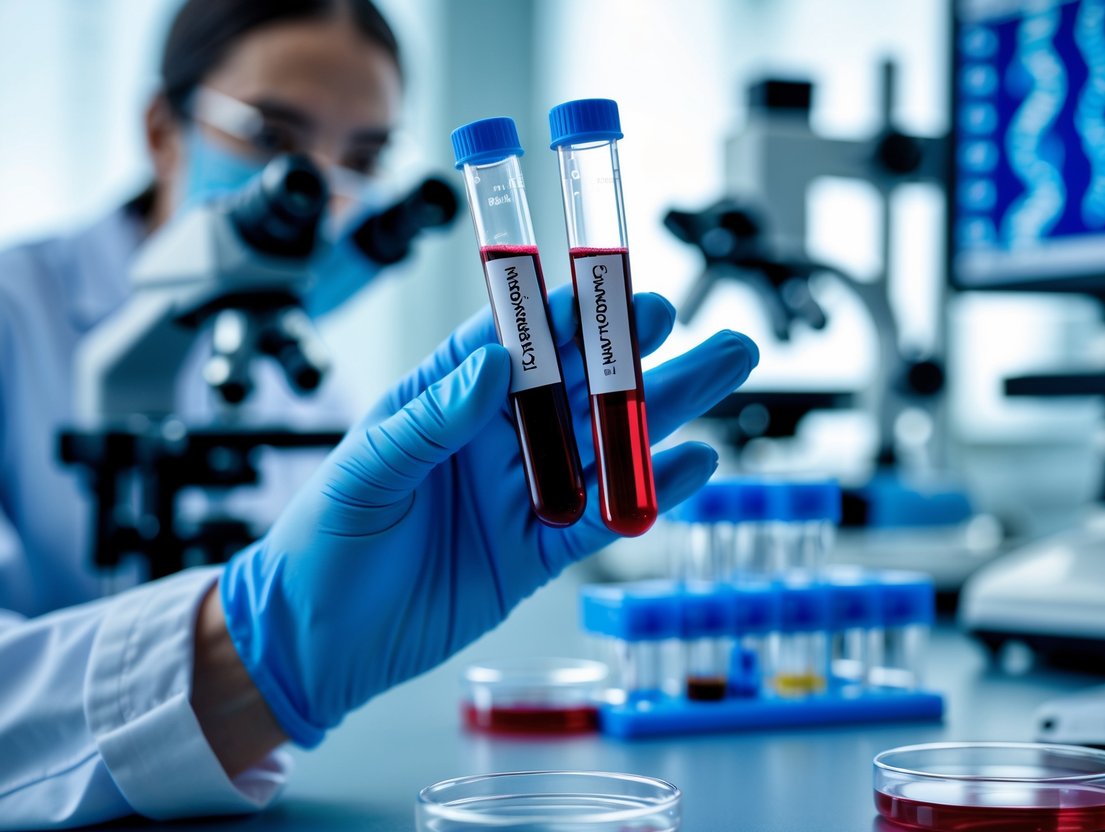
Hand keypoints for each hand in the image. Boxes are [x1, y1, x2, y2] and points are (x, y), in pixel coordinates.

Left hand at [220, 287, 758, 746]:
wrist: (317, 646)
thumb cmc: (322, 544)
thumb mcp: (364, 473)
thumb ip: (430, 420)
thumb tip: (497, 360)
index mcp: (445, 402)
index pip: (513, 344)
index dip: (561, 316)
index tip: (607, 289)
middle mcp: (493, 439)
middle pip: (576, 385)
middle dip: (634, 351)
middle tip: (689, 317)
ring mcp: (522, 494)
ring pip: (604, 444)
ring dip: (664, 409)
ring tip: (726, 367)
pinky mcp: (538, 554)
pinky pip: (602, 520)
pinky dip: (648, 494)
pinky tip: (696, 463)